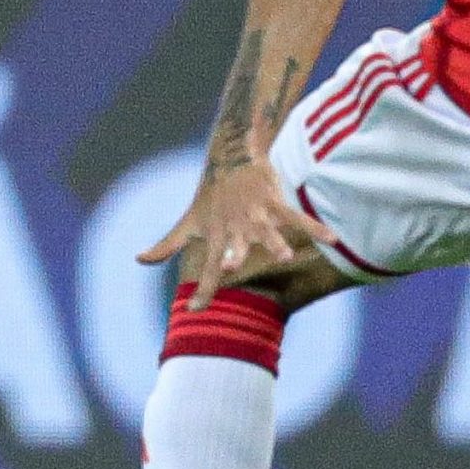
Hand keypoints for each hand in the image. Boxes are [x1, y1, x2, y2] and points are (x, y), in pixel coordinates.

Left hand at [136, 161, 333, 308]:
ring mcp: (255, 213)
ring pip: (265, 230)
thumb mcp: (187, 221)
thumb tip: (138, 260)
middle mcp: (234, 227)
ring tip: (285, 255)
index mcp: (215, 235)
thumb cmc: (209, 197)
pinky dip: (313, 227)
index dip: (202, 288)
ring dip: (275, 241)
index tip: (194, 310)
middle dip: (233, 255)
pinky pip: (295, 216)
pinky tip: (331, 240)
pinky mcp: (273, 201)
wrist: (231, 158)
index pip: (206, 267)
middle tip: (230, 267)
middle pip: (234, 245)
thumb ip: (166, 245)